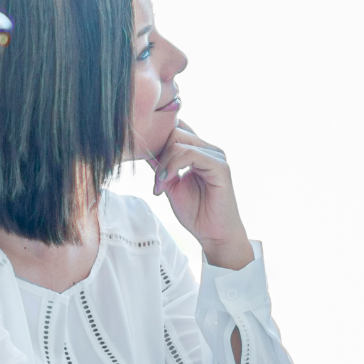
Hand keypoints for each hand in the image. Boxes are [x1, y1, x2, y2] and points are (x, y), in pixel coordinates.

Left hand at [150, 122, 251, 270]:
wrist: (213, 235)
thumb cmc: (196, 212)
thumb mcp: (170, 183)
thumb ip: (160, 165)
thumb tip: (143, 148)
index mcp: (199, 151)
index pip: (176, 128)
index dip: (157, 142)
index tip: (147, 164)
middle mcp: (208, 149)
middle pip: (173, 131)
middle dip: (158, 153)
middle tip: (156, 180)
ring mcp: (215, 156)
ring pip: (178, 141)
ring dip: (163, 164)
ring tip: (160, 186)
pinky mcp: (220, 166)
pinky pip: (189, 154)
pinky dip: (171, 166)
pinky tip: (166, 183)